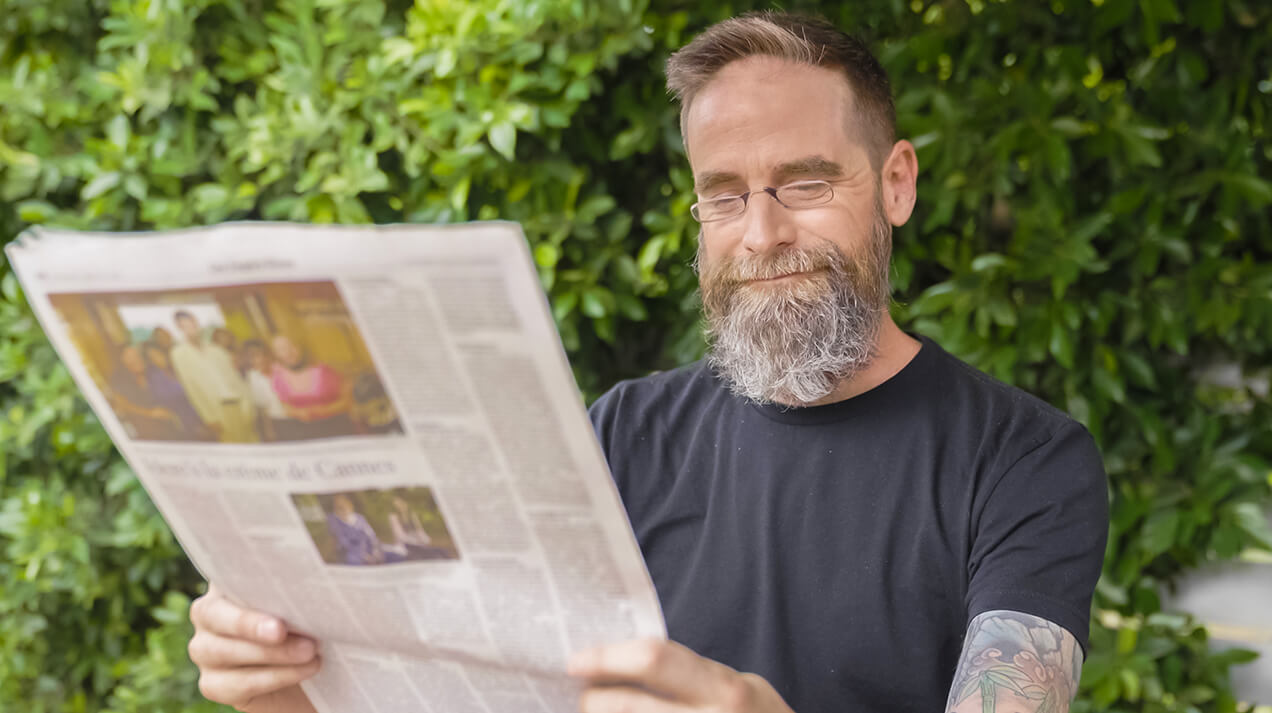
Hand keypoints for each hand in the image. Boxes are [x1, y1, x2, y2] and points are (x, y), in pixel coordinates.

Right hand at [188, 584, 320, 712]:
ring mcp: (205, 649)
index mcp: (226, 581)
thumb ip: (297, 586)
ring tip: (310, 651)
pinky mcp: (213, 684)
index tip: (270, 581)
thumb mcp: (302, 599)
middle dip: (250, 623)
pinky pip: (238, 683)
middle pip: (215, 615)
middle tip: (282, 629)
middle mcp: (208, 613)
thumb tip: (317, 571)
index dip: (240, 577)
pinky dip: (275, 677)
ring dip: (271, 653)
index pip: (222, 571)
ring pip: (225, 651)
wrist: (305, 667)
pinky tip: (304, 669)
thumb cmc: (305, 621)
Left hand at [568, 638, 795, 712]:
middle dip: (593, 699)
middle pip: (629, 705)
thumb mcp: (739, 689)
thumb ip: (692, 677)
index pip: (654, 660)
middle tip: (580, 696)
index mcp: (726, 692)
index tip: (576, 660)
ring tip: (593, 712)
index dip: (608, 657)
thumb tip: (627, 664)